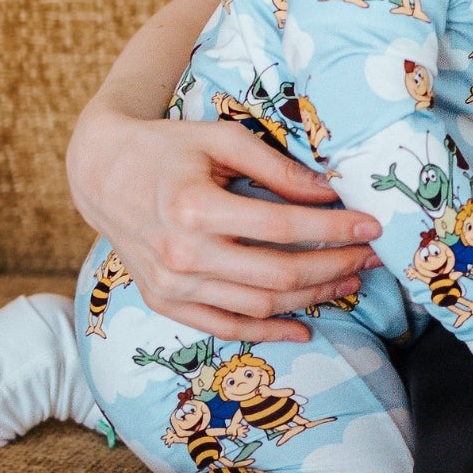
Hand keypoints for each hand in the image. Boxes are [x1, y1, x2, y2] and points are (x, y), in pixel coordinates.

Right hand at [67, 106, 379, 343]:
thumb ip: (277, 168)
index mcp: (194, 208)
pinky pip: (223, 328)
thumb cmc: (167, 149)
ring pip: (258, 306)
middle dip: (335, 267)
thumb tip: (330, 194)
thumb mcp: (221, 140)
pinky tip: (302, 327)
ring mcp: (171, 285)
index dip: (334, 230)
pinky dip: (265, 332)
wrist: (101, 173)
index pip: (283, 228)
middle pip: (278, 275)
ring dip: (312, 299)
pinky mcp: (164, 302)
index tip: (371, 227)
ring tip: (349, 282)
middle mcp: (181, 254)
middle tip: (371, 257)